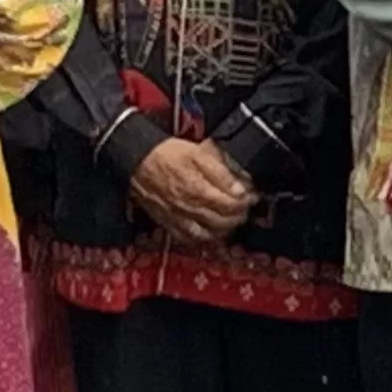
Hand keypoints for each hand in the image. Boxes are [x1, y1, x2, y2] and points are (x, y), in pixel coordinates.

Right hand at [127, 137, 256, 244]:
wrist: (138, 160)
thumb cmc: (168, 154)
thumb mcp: (199, 153)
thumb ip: (222, 172)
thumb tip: (241, 188)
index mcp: (199, 189)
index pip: (232, 204)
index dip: (247, 202)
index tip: (252, 196)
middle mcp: (190, 208)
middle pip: (224, 222)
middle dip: (239, 216)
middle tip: (244, 208)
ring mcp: (179, 218)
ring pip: (209, 234)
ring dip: (225, 229)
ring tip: (231, 219)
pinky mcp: (169, 223)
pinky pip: (189, 239)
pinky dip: (204, 238)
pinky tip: (211, 231)